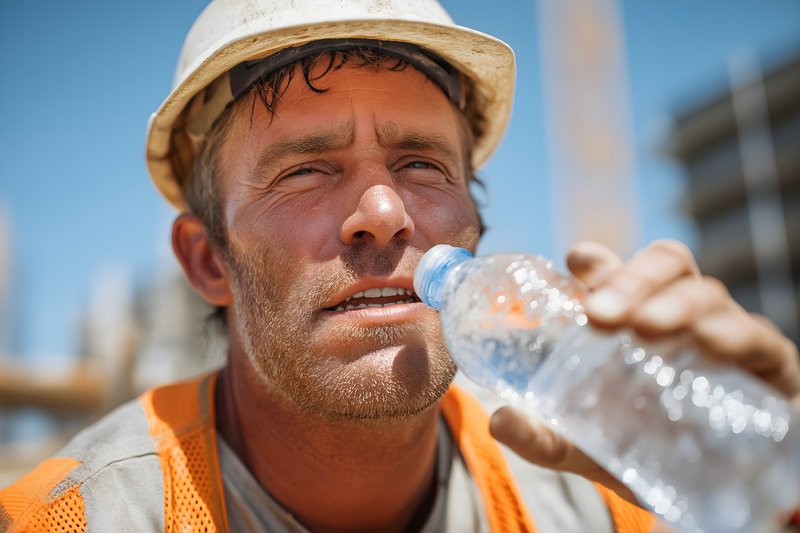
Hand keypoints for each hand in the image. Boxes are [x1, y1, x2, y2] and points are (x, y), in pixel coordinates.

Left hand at [489, 240, 799, 505]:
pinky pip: (759, 336)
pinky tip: (713, 344)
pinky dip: (737, 333)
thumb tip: (500, 420)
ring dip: (676, 304)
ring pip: (706, 292)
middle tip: (601, 313)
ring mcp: (722, 335)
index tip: (576, 262)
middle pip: (663, 267)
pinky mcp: (767, 365)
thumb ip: (546, 436)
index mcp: (632, 320)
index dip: (598, 261)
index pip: (616, 273)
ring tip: (648, 327)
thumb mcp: (587, 445)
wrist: (713, 493)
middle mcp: (677, 316)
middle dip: (632, 278)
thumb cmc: (645, 450)